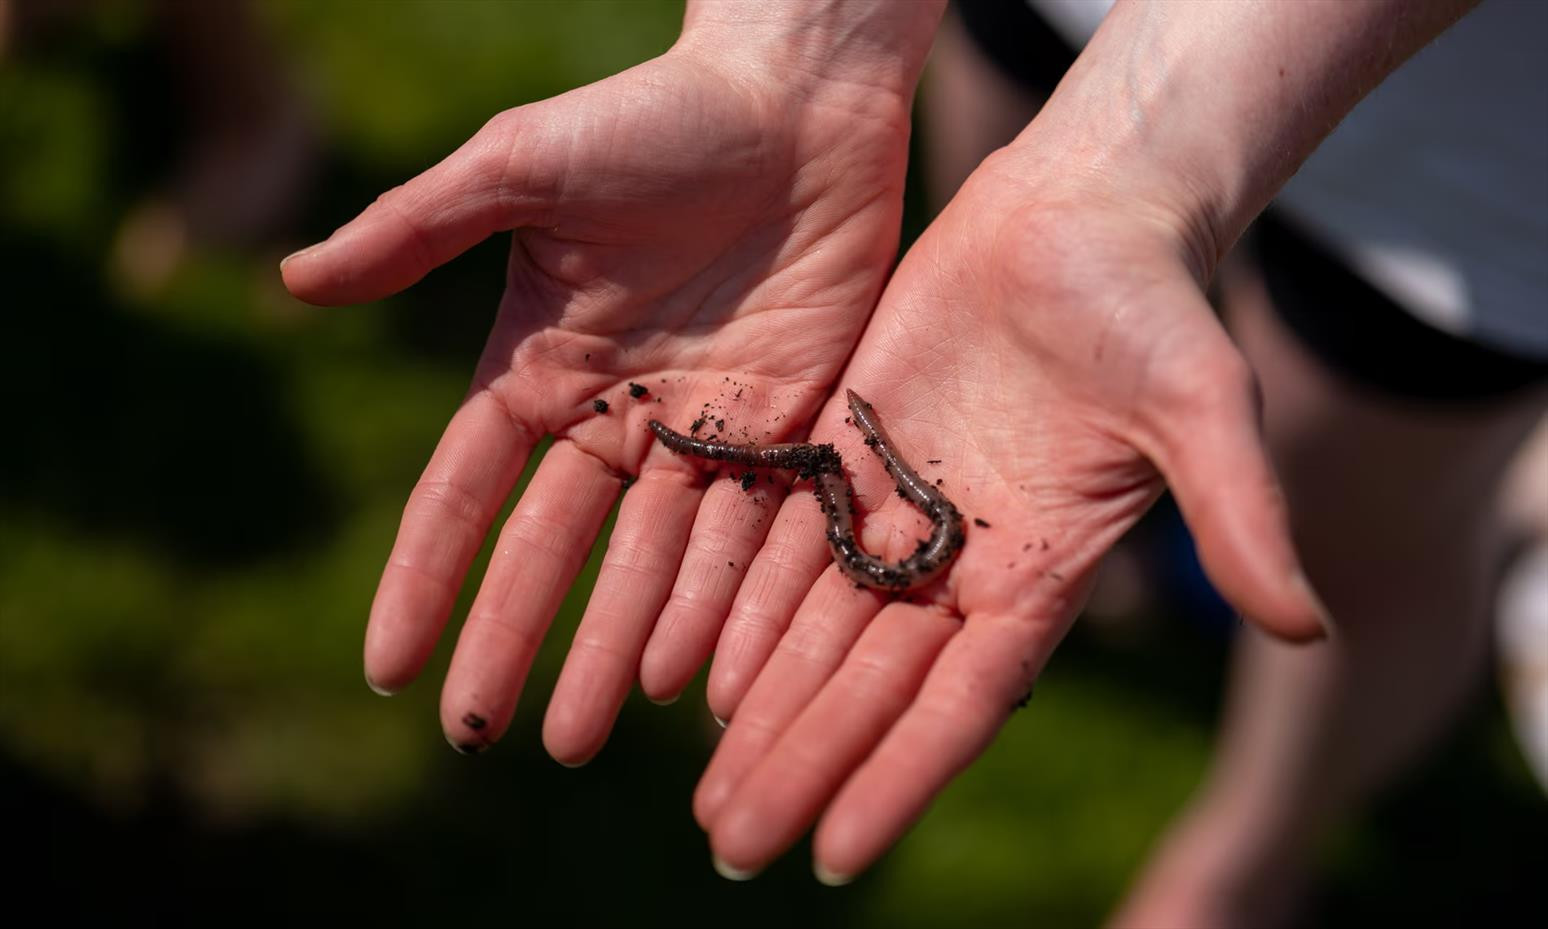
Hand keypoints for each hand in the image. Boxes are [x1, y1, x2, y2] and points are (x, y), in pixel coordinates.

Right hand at [281, 15, 932, 759]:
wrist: (799, 98)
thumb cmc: (652, 115)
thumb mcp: (520, 167)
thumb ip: (417, 228)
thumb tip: (289, 281)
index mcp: (543, 367)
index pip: (466, 494)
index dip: (424, 578)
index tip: (386, 667)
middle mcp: (619, 416)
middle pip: (554, 553)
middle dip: (516, 644)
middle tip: (483, 736)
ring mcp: (706, 430)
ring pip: (655, 565)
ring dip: (614, 650)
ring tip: (583, 738)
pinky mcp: (791, 428)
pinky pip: (754, 534)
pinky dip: (725, 605)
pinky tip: (695, 680)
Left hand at [692, 143, 1328, 881]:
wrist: (1081, 210)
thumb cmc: (1156, 305)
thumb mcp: (1202, 408)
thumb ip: (1238, 516)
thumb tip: (1307, 629)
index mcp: (1038, 573)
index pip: (955, 702)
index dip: (894, 776)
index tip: (833, 855)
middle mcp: (960, 558)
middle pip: (866, 685)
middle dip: (801, 764)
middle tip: (729, 843)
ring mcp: (898, 505)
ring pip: (813, 628)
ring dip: (760, 709)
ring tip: (705, 793)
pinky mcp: (847, 445)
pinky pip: (782, 540)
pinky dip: (742, 605)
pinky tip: (694, 671)